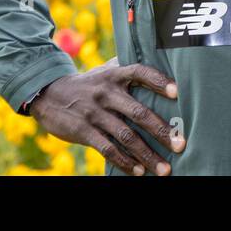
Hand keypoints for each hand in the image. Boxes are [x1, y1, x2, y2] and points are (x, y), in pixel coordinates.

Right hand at [29, 58, 184, 175]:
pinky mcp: (84, 131)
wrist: (49, 94)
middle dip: (161, 130)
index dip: (158, 81)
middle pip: (138, 112)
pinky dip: (125, 162)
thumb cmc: (90, 83)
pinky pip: (108, 149)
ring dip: (147, 154)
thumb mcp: (106, 70)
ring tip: (165, 169)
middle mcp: (106, 93)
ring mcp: (94, 113)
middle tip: (180, 144)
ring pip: (125, 136)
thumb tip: (160, 59)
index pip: (140, 72)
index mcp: (115, 75)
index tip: (177, 92)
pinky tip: (139, 171)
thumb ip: (128, 68)